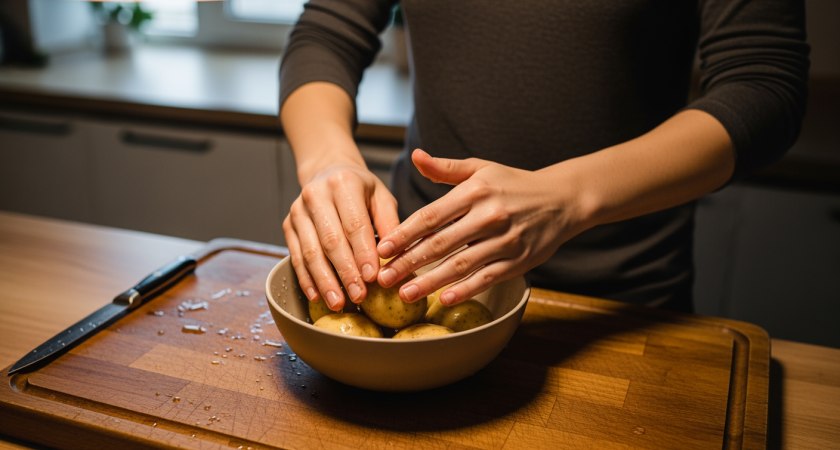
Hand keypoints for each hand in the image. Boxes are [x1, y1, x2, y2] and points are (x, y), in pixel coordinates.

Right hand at [283, 162, 398, 310]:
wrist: (327, 171)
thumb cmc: (361, 190)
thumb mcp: (381, 197)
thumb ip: (390, 224)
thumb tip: (396, 256)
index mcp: (344, 183)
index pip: (354, 224)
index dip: (363, 253)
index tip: (372, 277)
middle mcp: (316, 195)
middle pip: (331, 240)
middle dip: (345, 272)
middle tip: (359, 296)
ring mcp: (298, 211)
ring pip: (310, 251)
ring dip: (324, 281)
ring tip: (338, 303)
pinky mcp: (288, 226)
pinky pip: (296, 256)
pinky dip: (306, 278)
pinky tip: (317, 296)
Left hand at [376, 149, 590, 305]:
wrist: (563, 199)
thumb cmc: (514, 184)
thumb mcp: (481, 168)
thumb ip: (445, 168)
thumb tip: (415, 157)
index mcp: (475, 191)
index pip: (431, 216)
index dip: (404, 234)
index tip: (382, 249)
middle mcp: (489, 215)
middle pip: (441, 243)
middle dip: (409, 262)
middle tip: (384, 278)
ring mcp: (506, 240)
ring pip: (461, 265)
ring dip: (431, 281)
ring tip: (405, 294)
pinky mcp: (519, 261)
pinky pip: (487, 278)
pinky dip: (466, 290)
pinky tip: (444, 299)